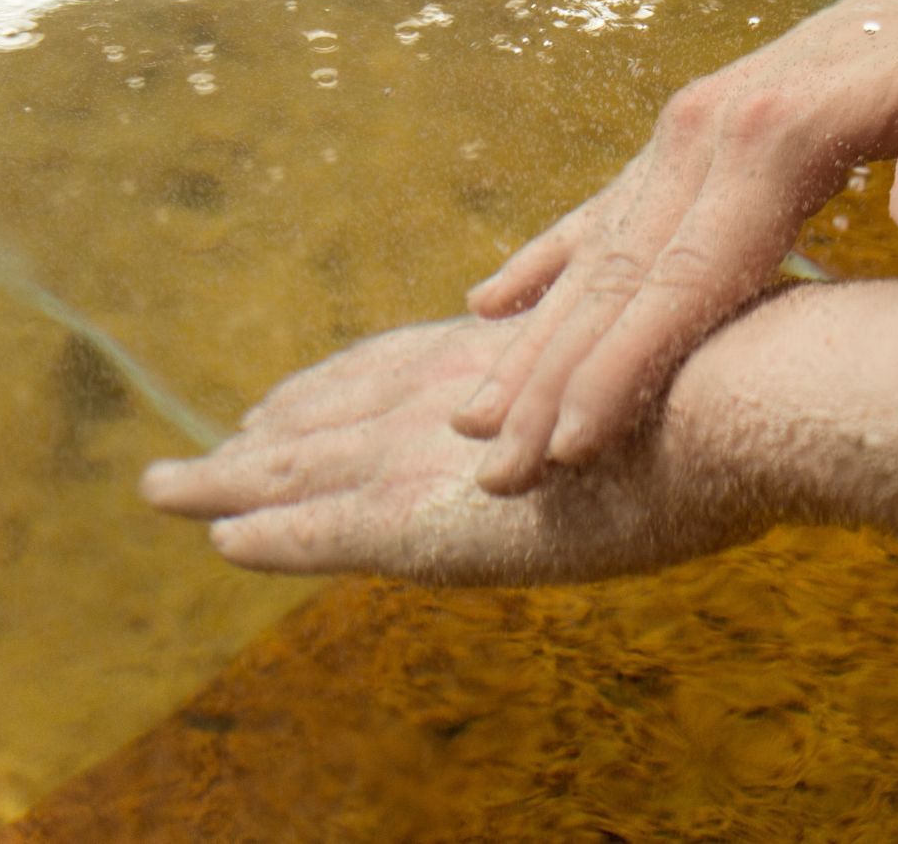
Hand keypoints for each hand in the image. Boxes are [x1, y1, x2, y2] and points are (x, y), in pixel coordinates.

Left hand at [139, 315, 764, 581]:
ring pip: (293, 472)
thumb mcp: (659, 353)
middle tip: (225, 438)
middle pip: (326, 411)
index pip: (390, 365)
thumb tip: (628, 370)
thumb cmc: (723, 371)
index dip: (335, 381)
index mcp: (497, 353)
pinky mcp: (419, 519)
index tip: (297, 392)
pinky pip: (315, 535)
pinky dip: (267, 540)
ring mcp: (426, 454)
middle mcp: (441, 393)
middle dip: (271, 428)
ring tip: (167, 486)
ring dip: (224, 480)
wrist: (730, 397)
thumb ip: (617, 366)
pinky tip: (220, 543)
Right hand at [454, 0, 897, 492]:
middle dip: (552, 383)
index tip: (568, 450)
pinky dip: (547, 264)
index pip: (682, 280)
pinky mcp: (697, 134)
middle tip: (498, 472)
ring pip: (596, 256)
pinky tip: (490, 304)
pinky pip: (603, 211)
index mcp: (775, 137)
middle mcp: (707, 133)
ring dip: (536, 343)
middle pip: (617, 280)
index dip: (623, 371)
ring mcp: (691, 132)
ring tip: (473, 416)